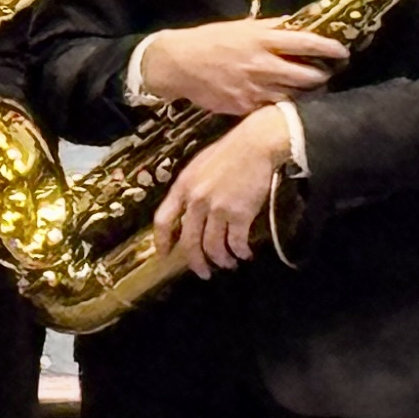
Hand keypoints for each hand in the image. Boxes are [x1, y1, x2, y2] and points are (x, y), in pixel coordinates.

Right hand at [137, 18, 343, 117]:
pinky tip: (283, 98)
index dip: (330, 48)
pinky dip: (282, 103)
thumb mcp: (241, 27)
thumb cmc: (210, 40)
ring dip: (306, 92)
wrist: (177, 64)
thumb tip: (299, 25)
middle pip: (307, 75)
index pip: (307, 43)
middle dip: (323, 75)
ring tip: (309, 87)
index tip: (343, 51)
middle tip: (326, 73)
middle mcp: (262, 65)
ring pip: (294, 94)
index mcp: (261, 40)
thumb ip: (271, 28)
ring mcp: (254, 88)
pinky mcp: (245, 106)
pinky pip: (272, 106)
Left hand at [155, 105, 298, 277]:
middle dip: (196, 262)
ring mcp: (217, 209)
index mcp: (182, 187)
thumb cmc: (230, 152)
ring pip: (213, 246)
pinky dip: (240, 252)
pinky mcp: (240, 214)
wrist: (256, 144)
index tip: (164, 255)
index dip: (162, 241)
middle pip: (189, 241)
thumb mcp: (198, 166)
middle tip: (203, 273)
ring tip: (228, 264)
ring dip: (221, 260)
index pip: (163, 220)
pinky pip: (236, 242)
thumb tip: (187, 210)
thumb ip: (190, 188)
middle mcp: (196, 201)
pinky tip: (245, 254)